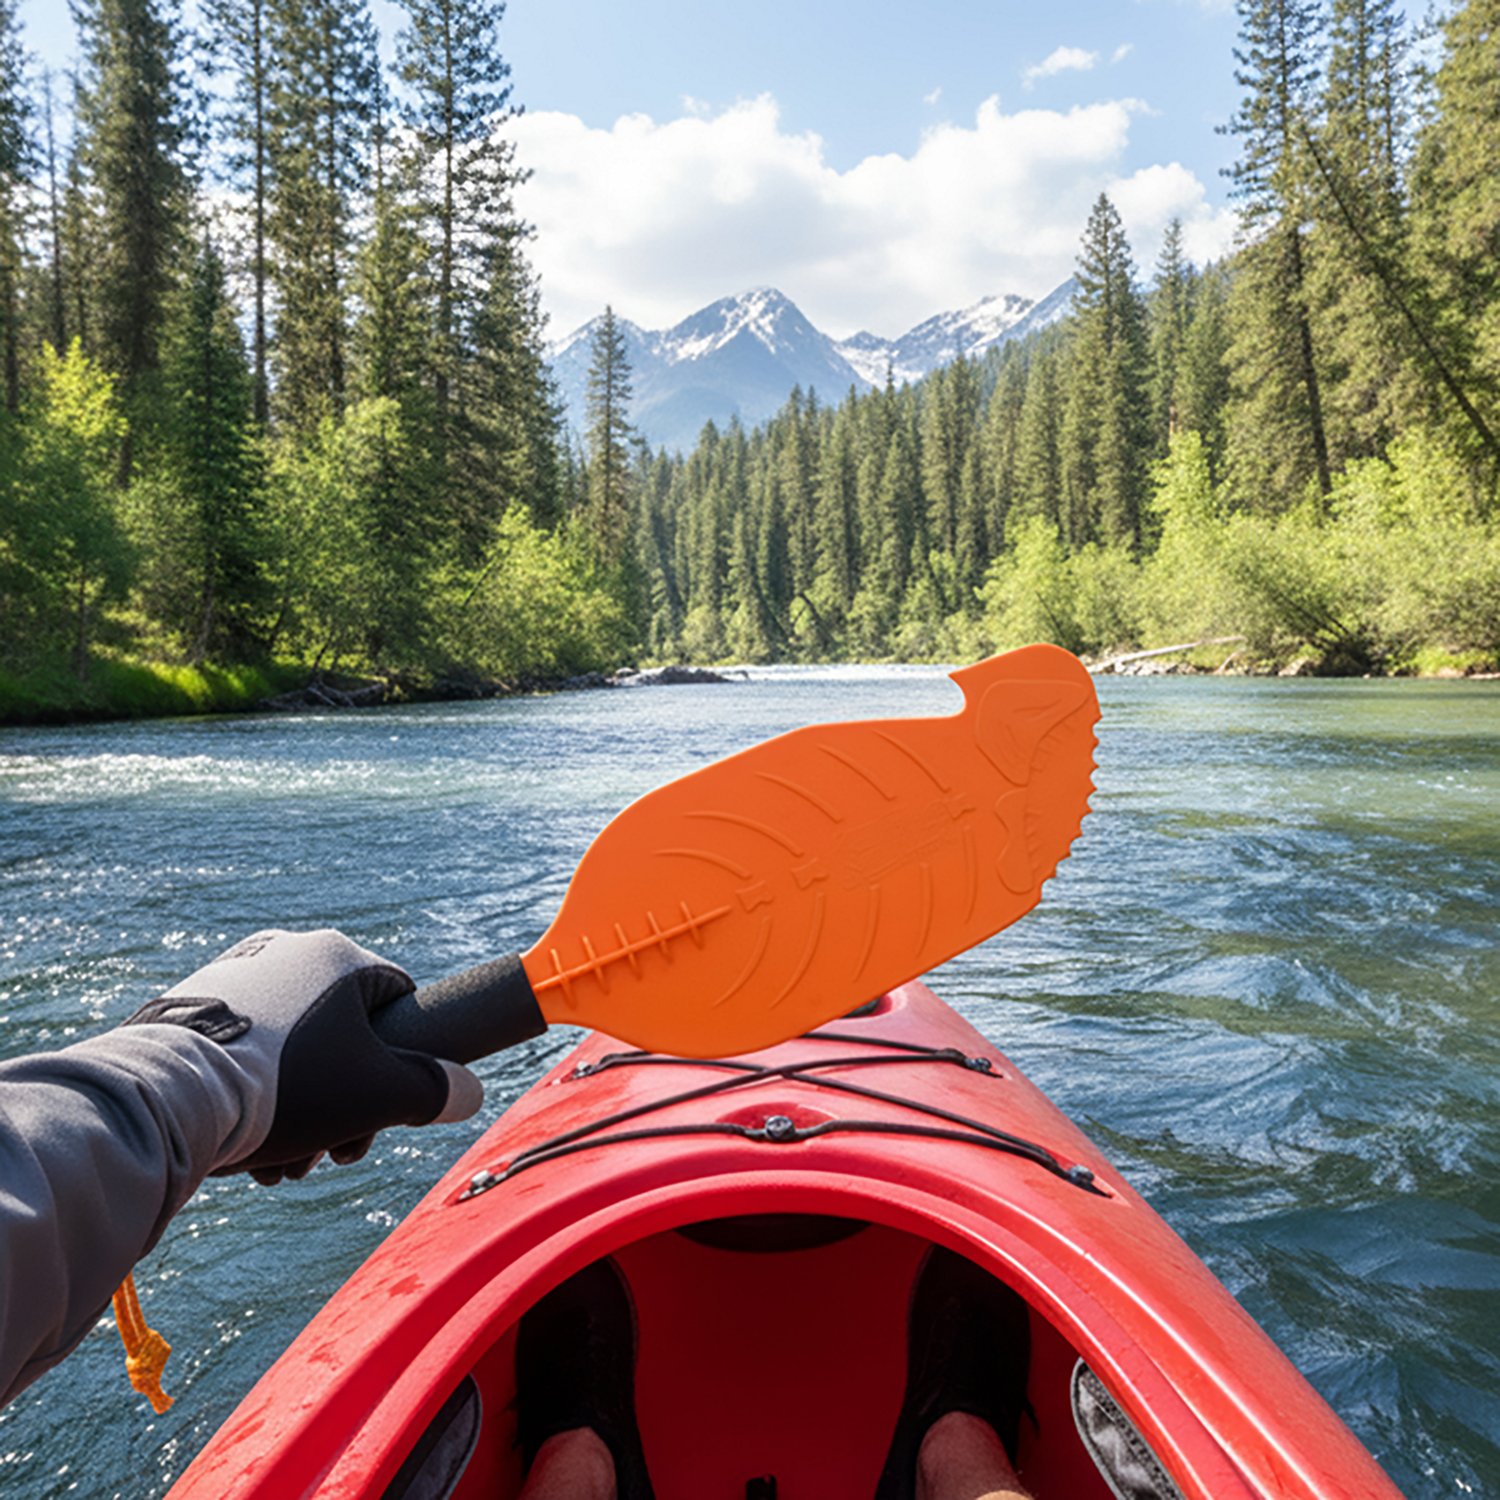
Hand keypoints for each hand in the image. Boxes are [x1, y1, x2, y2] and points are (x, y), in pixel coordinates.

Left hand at [123, 930, 482, 1184]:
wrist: (171, 1095)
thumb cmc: (286, 1087)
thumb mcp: (378, 1094)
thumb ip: (434, 1091)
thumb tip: (470, 1093)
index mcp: (337, 956)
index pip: (398, 1002)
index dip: (402, 1066)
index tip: (381, 1115)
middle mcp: (286, 952)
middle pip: (341, 1036)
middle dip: (343, 1105)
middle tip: (328, 1155)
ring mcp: (233, 975)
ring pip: (291, 1051)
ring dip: (300, 1111)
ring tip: (279, 1163)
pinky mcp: (189, 1005)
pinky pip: (243, 1051)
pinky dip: (253, 1096)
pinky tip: (242, 1143)